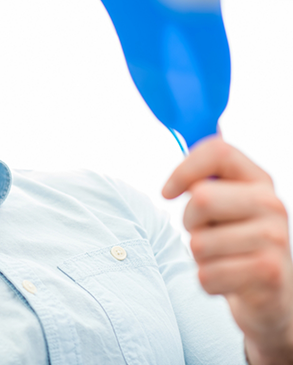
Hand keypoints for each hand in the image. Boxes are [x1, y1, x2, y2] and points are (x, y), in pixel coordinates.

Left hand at [163, 137, 292, 363]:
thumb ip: (203, 178)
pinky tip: (228, 279)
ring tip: (221, 256)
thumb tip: (178, 156)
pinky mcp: (269, 273)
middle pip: (201, 198)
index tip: (168, 192)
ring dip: (200, 256)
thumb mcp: (223, 204)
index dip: (183, 169)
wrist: (271, 293)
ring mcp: (275, 238)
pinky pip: (207, 275)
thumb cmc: (234, 240)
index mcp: (257, 179)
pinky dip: (208, 281)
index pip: (218, 151)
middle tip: (204, 232)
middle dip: (189, 221)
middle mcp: (272, 204)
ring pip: (199, 243)